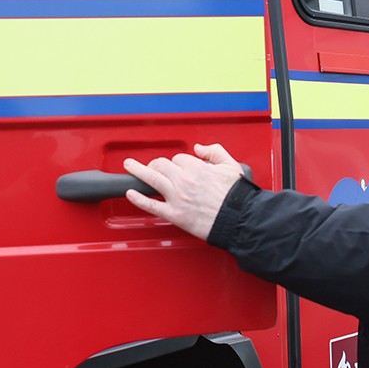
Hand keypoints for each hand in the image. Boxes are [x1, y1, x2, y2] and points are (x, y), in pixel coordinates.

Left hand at [123, 144, 247, 238]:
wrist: (239, 219)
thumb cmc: (236, 196)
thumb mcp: (231, 166)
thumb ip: (215, 152)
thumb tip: (200, 148)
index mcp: (197, 168)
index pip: (178, 158)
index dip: (177, 162)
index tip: (178, 166)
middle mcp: (184, 181)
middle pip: (161, 165)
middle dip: (156, 164)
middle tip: (152, 166)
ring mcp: (177, 198)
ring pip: (152, 179)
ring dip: (137, 170)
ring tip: (129, 166)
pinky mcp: (174, 214)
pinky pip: (151, 205)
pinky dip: (138, 198)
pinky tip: (131, 193)